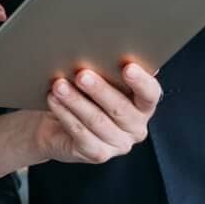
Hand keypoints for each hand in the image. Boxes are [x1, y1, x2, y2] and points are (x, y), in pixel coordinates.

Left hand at [34, 63, 160, 163]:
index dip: (141, 81)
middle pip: (120, 108)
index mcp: (144, 105)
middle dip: (100, 90)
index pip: (150, 94)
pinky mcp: (98, 154)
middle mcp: (136, 127)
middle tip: (81, 74)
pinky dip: (66, 115)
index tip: (128, 67)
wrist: (57, 125)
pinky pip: (81, 134)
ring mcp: (119, 143)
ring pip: (97, 121)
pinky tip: (54, 101)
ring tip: (59, 85)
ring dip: (76, 101)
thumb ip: (109, 69)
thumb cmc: (84, 96)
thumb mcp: (99, 80)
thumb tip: (109, 48)